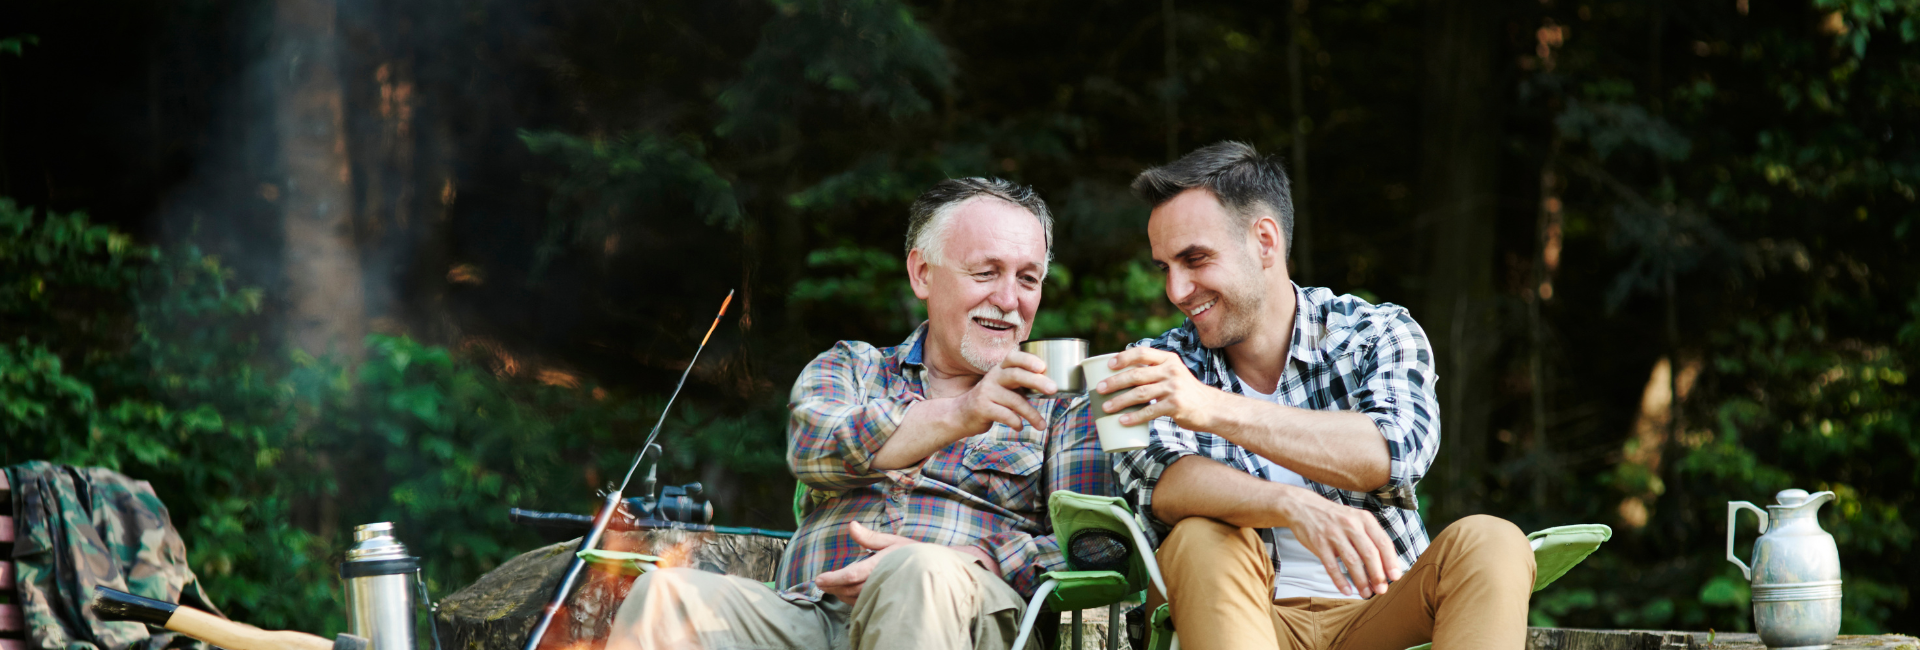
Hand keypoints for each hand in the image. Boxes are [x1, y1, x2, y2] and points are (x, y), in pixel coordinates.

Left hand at [814, 522, 917, 604]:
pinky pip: (863, 603)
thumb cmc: (911, 553)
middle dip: (833, 587)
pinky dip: (851, 600)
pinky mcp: (885, 600)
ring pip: (855, 598)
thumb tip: (851, 525)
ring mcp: (882, 593)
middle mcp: (880, 582)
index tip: (819, 579)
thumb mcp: (891, 541)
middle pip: (850, 589)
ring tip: (829, 588)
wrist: (933, 570)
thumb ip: (869, 537)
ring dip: (840, 594)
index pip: (851, 575)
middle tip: (820, 583)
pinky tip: (845, 594)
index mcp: (880, 566)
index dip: (834, 579)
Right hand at [955, 350, 1055, 433]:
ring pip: (1014, 401)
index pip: (1014, 358)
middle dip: (1037, 381)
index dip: (1028, 360)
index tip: (1043, 367)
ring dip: (1032, 414)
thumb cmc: (992, 399)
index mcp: (1000, 369)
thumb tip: (1052, 387)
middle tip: (1053, 389)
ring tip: (1042, 425)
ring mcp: (986, 392)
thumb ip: (1022, 383)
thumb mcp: (1004, 386)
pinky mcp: (982, 408)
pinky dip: (1016, 423)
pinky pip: (1005, 415)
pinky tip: (1020, 427)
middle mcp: (993, 377)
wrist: (961, 414)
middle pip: (1016, 375)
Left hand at [1092, 347, 1227, 430]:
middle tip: (1099, 389)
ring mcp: (1174, 388)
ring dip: (1120, 401)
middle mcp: (1171, 371)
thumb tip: (1122, 374)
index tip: (1108, 365)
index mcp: (1168, 359)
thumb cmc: (1185, 392)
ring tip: (1105, 407)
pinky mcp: (1175, 405)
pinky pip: (1150, 411)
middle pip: (1136, 374)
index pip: (1142, 353)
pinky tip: (1123, 421)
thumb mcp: (1173, 374)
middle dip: (1114, 382)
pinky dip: (1134, 417)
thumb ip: (1154, 371)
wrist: (1210, 408)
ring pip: (1140, 393)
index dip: (1123, 358)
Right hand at [1277, 489, 1403, 597]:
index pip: (1383, 542)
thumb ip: (1370, 537)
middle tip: (1381, 590)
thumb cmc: (1335, 518)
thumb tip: (1385, 565)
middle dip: (1377, 575)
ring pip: (1352, 561)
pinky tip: (1346, 590)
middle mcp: (1351, 524)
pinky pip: (1331, 566)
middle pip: (1369, 553)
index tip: (1395, 577)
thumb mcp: (1355, 518)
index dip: (1391, 561)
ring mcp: (1334, 533)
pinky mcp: (1319, 543)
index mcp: (1364, 519)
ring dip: (1361, 581)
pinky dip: (1339, 580)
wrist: (1303, 506)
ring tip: (1366, 593)